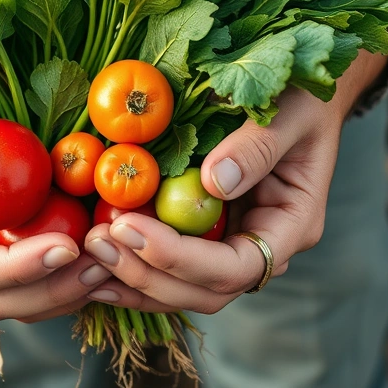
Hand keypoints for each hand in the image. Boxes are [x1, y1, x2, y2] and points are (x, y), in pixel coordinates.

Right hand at [0, 32, 111, 321]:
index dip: (14, 269)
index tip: (65, 247)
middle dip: (48, 291)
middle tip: (102, 265)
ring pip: (20, 297)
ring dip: (67, 289)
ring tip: (114, 262)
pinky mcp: (10, 232)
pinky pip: (41, 270)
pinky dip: (75, 269)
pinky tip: (112, 251)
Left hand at [82, 50, 387, 313]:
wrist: (300, 96)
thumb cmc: (302, 97)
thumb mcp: (291, 112)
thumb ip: (257, 147)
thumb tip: (213, 183)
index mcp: (291, 226)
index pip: (236, 268)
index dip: (181, 258)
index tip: (131, 226)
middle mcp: (262, 247)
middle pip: (204, 290)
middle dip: (147, 274)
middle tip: (97, 241)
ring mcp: (232, 245)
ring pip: (182, 288)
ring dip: (132, 278)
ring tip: (86, 253)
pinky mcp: (204, 235)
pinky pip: (168, 266)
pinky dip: (131, 266)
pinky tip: (93, 260)